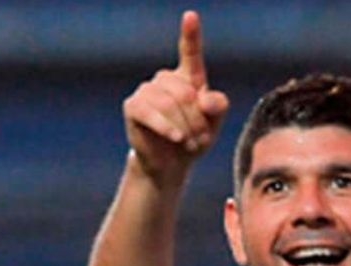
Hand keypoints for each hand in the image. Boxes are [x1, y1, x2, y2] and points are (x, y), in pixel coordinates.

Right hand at [122, 10, 228, 181]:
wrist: (171, 164)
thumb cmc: (195, 140)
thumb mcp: (213, 125)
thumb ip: (216, 108)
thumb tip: (206, 98)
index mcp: (188, 78)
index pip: (190, 52)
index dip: (191, 34)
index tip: (191, 16)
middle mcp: (166, 79)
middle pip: (186, 93)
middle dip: (198, 120)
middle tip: (202, 140)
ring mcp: (147, 90)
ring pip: (170, 104)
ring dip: (185, 127)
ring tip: (191, 143)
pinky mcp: (134, 106)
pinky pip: (152, 113)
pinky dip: (167, 127)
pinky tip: (177, 138)